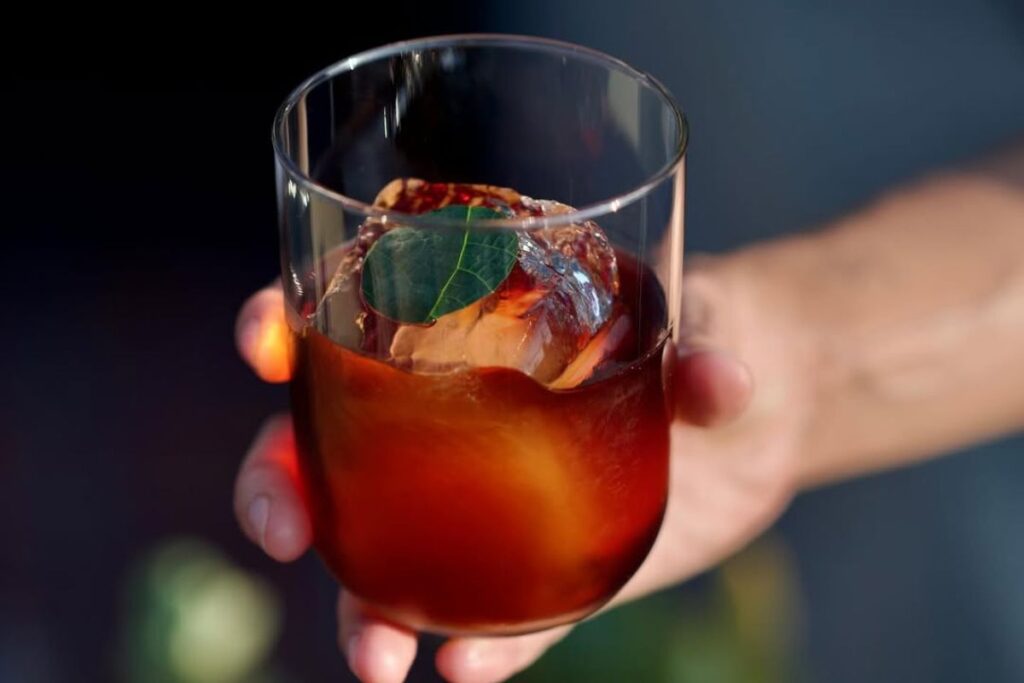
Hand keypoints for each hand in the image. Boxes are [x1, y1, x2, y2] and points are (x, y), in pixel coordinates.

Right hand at [233, 258, 808, 682]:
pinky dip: (470, 647)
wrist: (757, 416)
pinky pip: (490, 618)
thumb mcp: (712, 328)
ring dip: (360, 606)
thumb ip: (708, 358)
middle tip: (279, 526)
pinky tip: (461, 670)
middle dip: (280, 482)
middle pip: (331, 448)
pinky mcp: (541, 566)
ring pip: (389, 555)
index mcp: (473, 325)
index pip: (352, 314)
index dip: (288, 325)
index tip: (260, 342)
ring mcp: (490, 500)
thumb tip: (719, 384)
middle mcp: (457, 415)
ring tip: (373, 654)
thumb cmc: (715, 334)